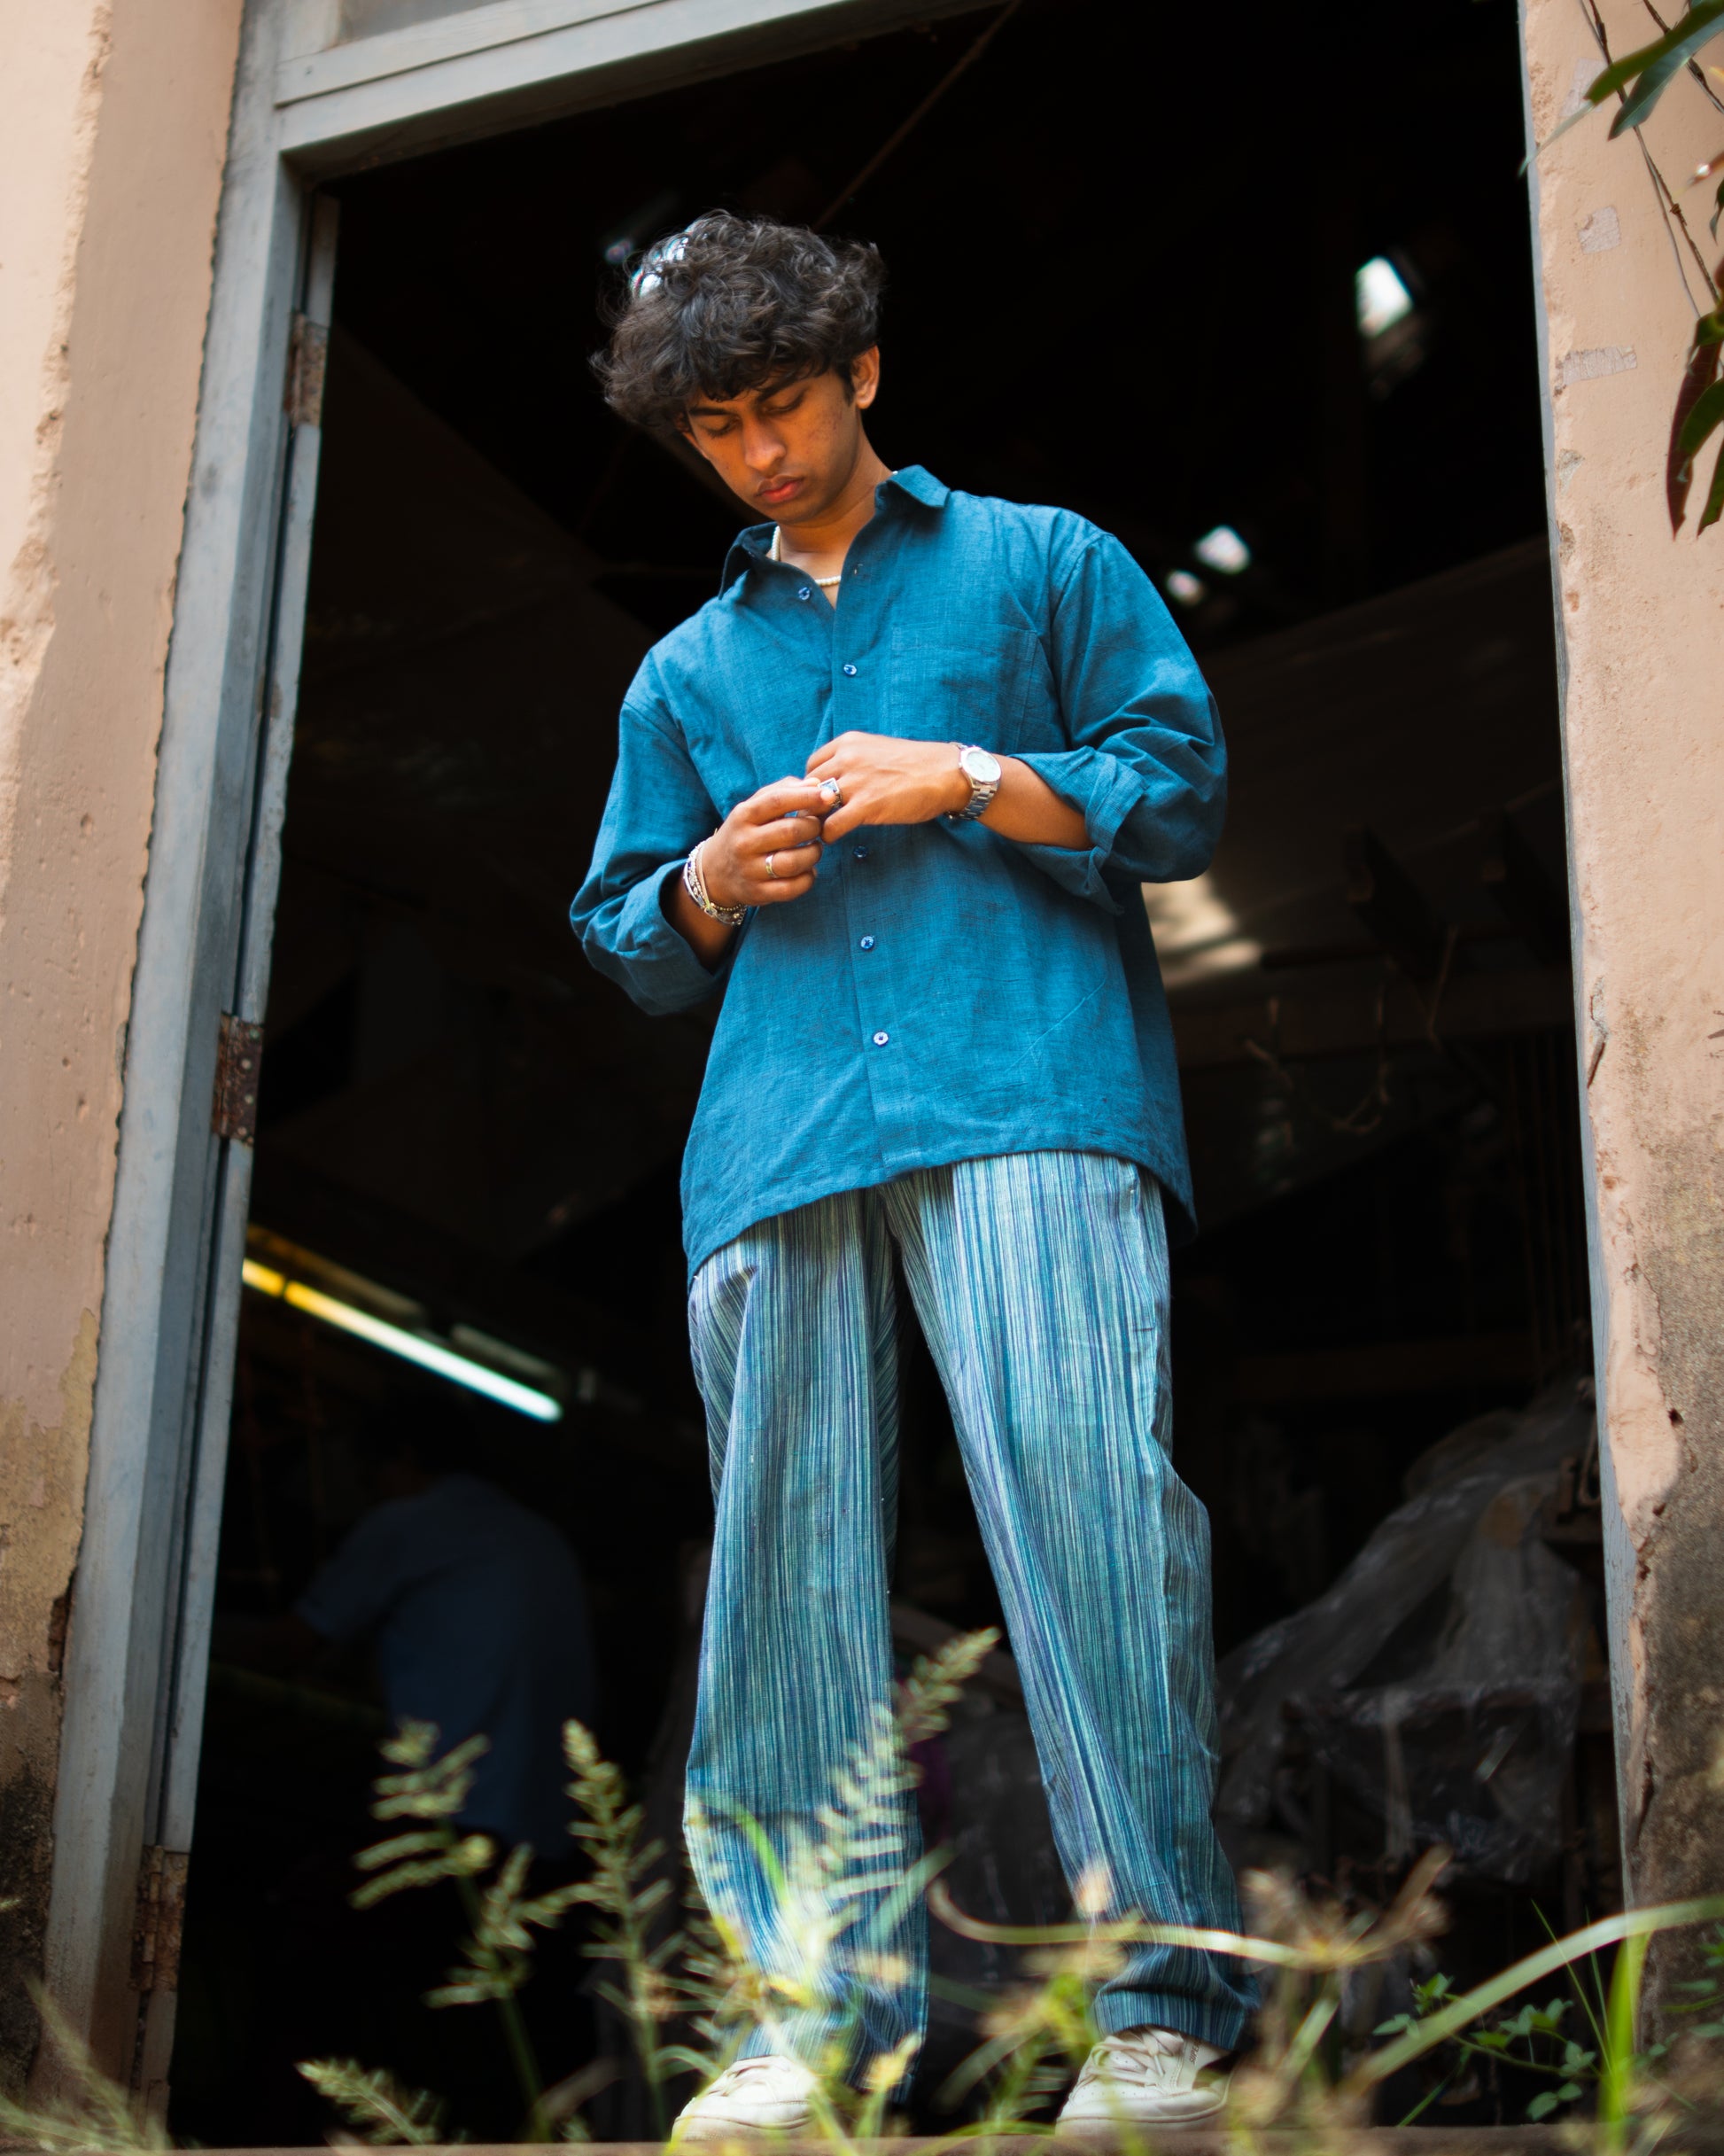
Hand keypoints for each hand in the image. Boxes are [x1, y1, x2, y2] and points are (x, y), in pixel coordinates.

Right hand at [703, 776, 829, 907]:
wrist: (714, 871)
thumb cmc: (745, 832)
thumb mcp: (754, 806)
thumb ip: (783, 791)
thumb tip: (816, 784)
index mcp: (743, 815)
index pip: (777, 801)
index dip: (807, 797)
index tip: (828, 796)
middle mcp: (744, 842)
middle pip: (790, 832)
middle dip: (814, 827)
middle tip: (818, 827)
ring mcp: (750, 870)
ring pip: (793, 862)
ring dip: (814, 853)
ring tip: (814, 848)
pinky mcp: (758, 893)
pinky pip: (792, 888)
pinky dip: (808, 878)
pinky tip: (808, 870)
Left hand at [804, 733, 967, 840]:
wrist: (946, 773)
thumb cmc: (916, 764)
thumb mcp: (878, 749)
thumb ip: (854, 760)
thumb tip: (835, 778)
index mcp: (848, 742)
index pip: (812, 764)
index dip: (812, 784)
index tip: (820, 797)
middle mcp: (847, 758)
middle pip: (809, 785)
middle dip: (810, 803)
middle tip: (818, 817)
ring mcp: (856, 782)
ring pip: (815, 805)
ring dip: (816, 820)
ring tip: (822, 829)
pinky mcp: (866, 805)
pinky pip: (832, 825)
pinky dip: (828, 834)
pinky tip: (834, 837)